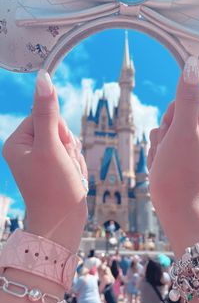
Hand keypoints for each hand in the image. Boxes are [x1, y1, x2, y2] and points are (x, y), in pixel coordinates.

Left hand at [2, 69, 87, 250]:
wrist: (63, 224)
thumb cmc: (55, 188)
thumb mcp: (51, 147)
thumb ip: (47, 112)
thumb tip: (43, 78)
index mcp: (17, 141)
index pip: (44, 115)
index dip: (59, 131)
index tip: (58, 151)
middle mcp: (26, 148)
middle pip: (58, 127)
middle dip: (68, 145)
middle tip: (63, 165)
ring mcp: (40, 158)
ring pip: (68, 140)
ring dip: (74, 155)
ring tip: (68, 173)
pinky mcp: (52, 166)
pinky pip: (71, 153)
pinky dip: (76, 163)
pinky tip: (71, 177)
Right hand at [148, 57, 198, 252]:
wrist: (175, 206)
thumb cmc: (180, 170)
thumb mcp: (182, 130)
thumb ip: (186, 97)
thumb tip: (192, 64)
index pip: (187, 98)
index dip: (174, 114)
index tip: (176, 132)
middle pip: (172, 113)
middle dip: (164, 131)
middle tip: (170, 149)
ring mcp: (190, 144)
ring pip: (163, 129)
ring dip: (158, 144)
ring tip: (166, 161)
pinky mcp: (178, 154)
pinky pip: (160, 143)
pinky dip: (157, 154)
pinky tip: (162, 166)